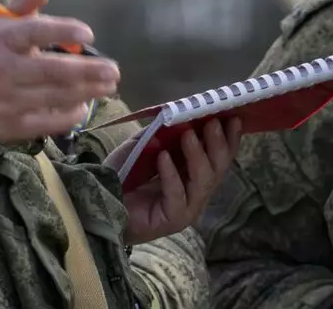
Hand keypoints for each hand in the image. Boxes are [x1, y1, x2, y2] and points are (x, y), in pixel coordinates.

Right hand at [0, 0, 117, 143]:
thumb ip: (24, 2)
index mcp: (2, 40)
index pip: (34, 32)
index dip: (62, 30)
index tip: (89, 33)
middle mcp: (2, 70)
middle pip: (51, 70)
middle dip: (87, 71)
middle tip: (114, 70)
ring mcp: (6, 100)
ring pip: (54, 97)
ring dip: (87, 92)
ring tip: (108, 86)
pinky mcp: (11, 126)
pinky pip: (46, 123)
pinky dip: (69, 115)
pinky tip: (85, 106)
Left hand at [108, 116, 241, 243]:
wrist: (99, 200)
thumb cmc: (124, 175)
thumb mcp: (146, 146)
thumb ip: (164, 133)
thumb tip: (183, 112)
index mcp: (194, 175)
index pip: (220, 157)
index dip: (229, 138)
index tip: (233, 117)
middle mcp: (196, 193)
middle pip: (218, 169)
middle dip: (217, 144)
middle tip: (212, 123)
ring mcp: (187, 209)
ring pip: (203, 182)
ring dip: (197, 155)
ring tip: (188, 135)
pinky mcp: (172, 220)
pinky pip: (177, 195)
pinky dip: (171, 175)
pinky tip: (163, 157)